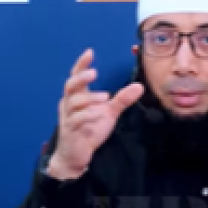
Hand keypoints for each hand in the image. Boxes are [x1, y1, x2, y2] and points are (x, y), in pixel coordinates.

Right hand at [48, 49, 143, 179]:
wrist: (75, 155)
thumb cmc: (89, 130)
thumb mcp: (108, 113)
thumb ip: (122, 100)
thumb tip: (139, 86)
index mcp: (77, 97)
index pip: (76, 76)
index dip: (81, 64)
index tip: (90, 52)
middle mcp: (69, 104)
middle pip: (70, 85)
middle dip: (81, 78)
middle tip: (94, 73)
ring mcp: (68, 117)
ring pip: (73, 102)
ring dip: (89, 98)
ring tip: (105, 98)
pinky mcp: (70, 130)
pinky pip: (76, 120)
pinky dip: (87, 116)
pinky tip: (98, 114)